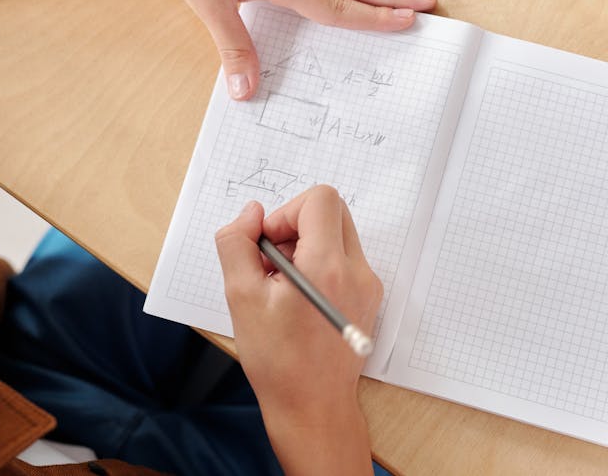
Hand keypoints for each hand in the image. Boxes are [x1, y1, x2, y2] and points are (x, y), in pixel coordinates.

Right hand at [215, 186, 382, 475]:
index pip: (320, 199)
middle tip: (273, 262)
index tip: (270, 245)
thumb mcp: (241, 297)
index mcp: (328, 266)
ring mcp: (368, 284)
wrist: (312, 408)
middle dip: (297, 225)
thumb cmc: (277, 360)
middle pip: (333, 211)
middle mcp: (357, 270)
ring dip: (308, 245)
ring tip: (284, 286)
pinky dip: (320, 264)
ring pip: (339, 234)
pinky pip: (345, 258)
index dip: (287, 212)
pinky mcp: (369, 296)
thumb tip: (251, 213)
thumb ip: (238, 244)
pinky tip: (299, 299)